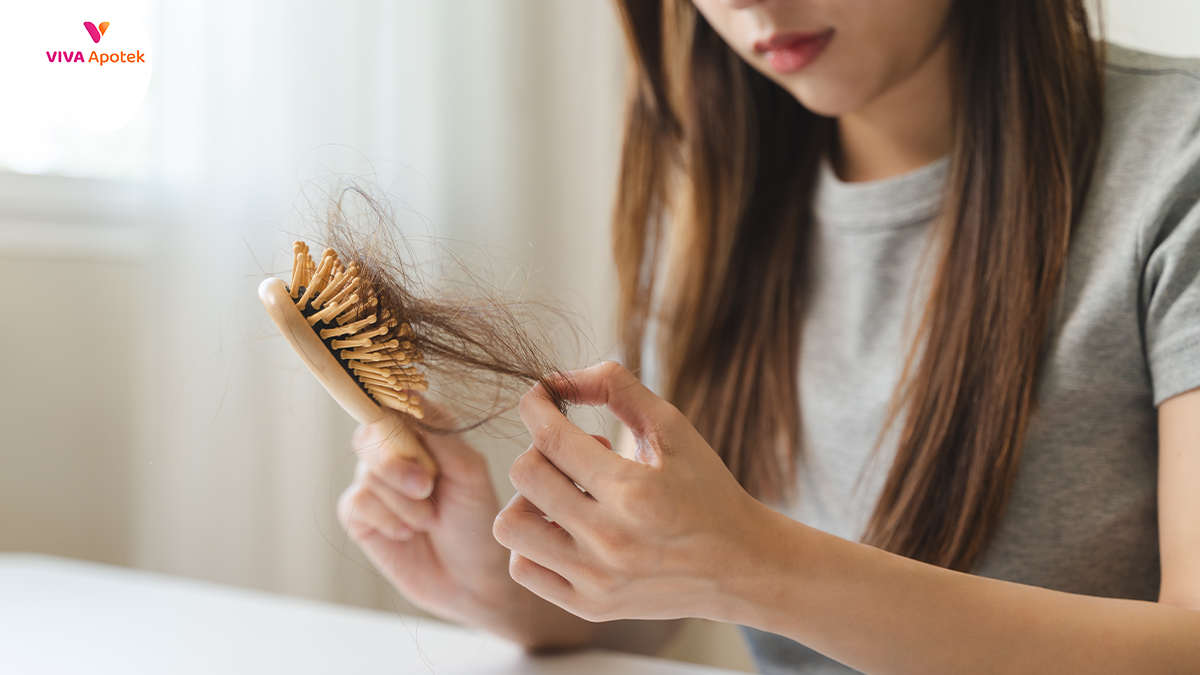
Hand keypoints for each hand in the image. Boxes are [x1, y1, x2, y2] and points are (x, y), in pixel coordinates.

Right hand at [337, 403, 513, 627]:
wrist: (471, 581)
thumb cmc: (477, 523)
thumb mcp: (469, 473)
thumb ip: (440, 433)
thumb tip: (406, 392)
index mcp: (426, 433)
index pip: (397, 403)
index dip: (395, 413)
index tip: (407, 431)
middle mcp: (396, 452)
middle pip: (372, 434)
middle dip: (400, 463)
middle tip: (427, 487)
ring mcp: (375, 483)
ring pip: (367, 471)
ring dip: (403, 501)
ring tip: (429, 520)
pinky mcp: (360, 515)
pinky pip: (357, 501)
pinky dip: (386, 518)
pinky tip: (407, 533)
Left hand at [492, 361, 768, 622]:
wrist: (740, 566)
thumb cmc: (706, 490)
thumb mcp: (675, 429)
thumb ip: (618, 388)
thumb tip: (559, 378)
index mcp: (634, 491)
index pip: (553, 437)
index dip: (535, 406)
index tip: (539, 397)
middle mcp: (609, 540)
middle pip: (525, 474)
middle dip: (540, 447)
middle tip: (573, 450)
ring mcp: (595, 579)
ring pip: (510, 525)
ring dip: (527, 497)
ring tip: (563, 493)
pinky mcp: (588, 606)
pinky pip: (522, 567)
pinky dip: (532, 540)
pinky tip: (564, 527)